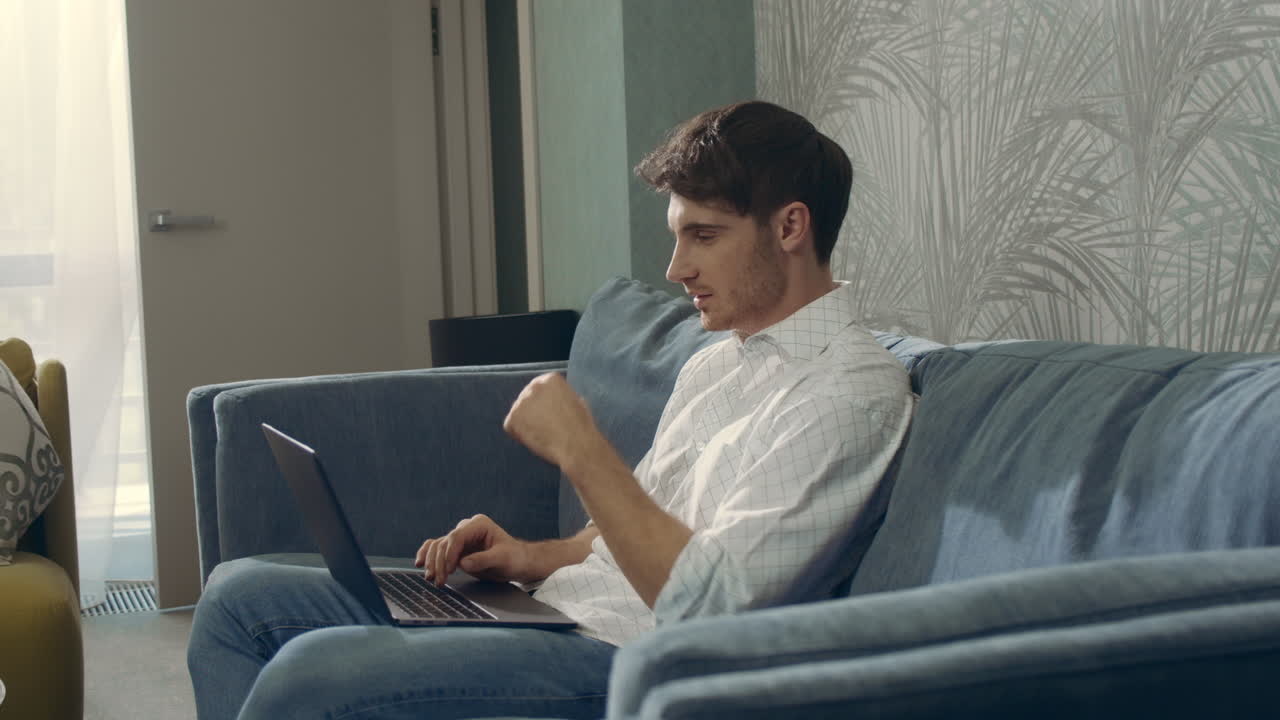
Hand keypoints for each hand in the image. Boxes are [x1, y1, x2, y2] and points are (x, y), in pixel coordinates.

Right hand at [414, 514, 533, 584]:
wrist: (518, 562)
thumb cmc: (514, 558)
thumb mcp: (503, 559)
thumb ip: (484, 560)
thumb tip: (463, 563)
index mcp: (479, 525)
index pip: (457, 536)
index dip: (450, 554)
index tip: (449, 570)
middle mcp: (467, 528)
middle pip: (444, 542)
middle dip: (439, 562)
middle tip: (439, 581)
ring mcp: (460, 538)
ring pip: (437, 546)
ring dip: (431, 562)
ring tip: (432, 579)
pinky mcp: (456, 549)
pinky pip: (436, 549)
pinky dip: (427, 555)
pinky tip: (420, 564)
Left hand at [503, 372, 601, 468]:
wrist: (576, 445)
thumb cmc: (580, 428)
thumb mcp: (576, 401)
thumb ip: (560, 396)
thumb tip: (553, 400)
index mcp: (551, 379)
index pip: (541, 388)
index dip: (546, 404)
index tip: (552, 414)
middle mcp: (534, 386)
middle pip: (528, 398)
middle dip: (534, 412)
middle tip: (546, 426)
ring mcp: (521, 401)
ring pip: (519, 412)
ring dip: (527, 423)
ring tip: (543, 433)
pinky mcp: (513, 418)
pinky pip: (511, 426)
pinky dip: (519, 435)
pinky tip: (536, 438)